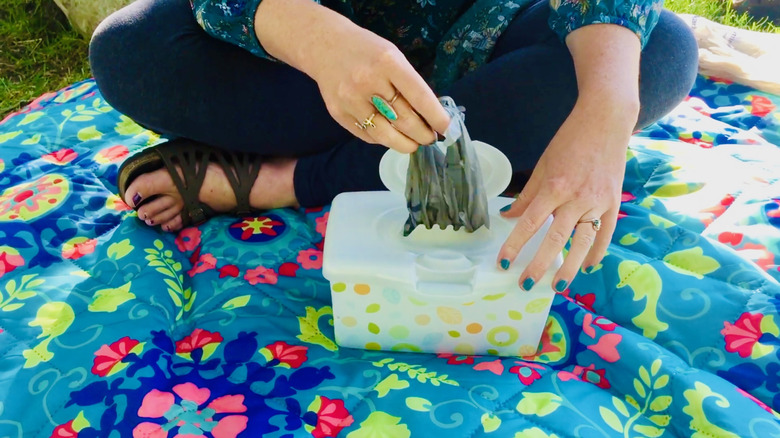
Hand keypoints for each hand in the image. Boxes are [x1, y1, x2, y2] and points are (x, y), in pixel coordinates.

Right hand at [308, 24, 450, 152]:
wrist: (326, 47)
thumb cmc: (367, 51)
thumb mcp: (393, 56)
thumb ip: (409, 84)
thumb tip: (430, 116)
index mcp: (388, 62)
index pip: (419, 96)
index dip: (436, 117)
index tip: (446, 128)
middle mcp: (368, 81)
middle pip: (404, 120)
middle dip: (423, 134)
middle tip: (430, 138)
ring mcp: (350, 100)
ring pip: (385, 135)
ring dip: (405, 144)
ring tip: (414, 144)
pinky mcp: (338, 114)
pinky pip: (368, 136)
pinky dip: (383, 139)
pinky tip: (390, 134)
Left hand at [497, 97, 637, 291]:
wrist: (606, 121)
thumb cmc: (570, 141)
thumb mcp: (543, 165)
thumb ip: (527, 196)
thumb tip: (508, 217)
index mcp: (555, 186)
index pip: (530, 223)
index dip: (515, 245)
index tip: (504, 262)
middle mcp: (577, 198)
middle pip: (555, 239)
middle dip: (538, 265)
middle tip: (525, 284)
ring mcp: (598, 202)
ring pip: (582, 243)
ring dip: (569, 268)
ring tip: (556, 287)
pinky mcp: (614, 203)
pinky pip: (605, 234)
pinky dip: (596, 253)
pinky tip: (587, 267)